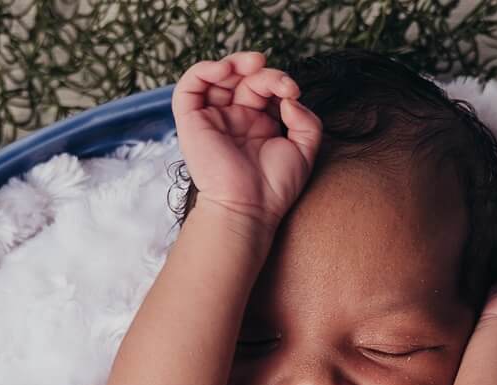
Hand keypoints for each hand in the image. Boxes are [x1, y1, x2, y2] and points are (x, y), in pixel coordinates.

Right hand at [172, 51, 321, 231]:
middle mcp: (233, 120)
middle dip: (264, 73)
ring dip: (236, 63)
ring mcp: (212, 119)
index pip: (264, 89)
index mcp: (257, 125)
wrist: (249, 209)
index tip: (293, 91)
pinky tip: (225, 70)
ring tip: (254, 65)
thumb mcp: (304, 150)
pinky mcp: (191, 121)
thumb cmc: (275, 188)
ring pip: (217, 77)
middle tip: (280, 82)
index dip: (279, 81)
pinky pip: (190, 85)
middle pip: (243, 80)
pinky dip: (204, 69)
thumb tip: (289, 98)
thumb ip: (306, 120)